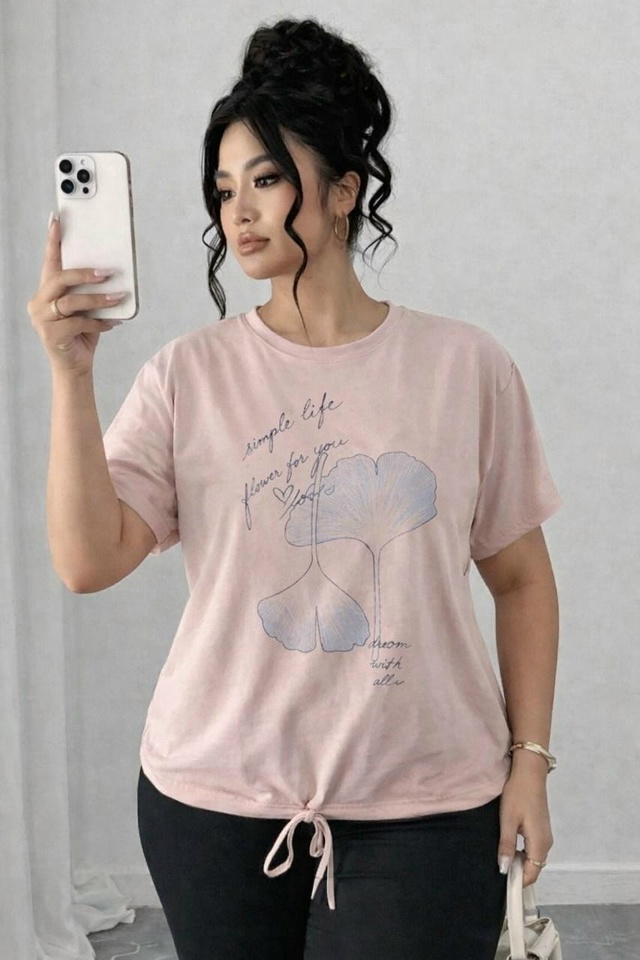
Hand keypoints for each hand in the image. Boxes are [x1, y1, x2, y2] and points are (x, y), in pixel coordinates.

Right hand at [27, 215, 122, 375]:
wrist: (74, 367)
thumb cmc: (80, 335)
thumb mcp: (85, 310)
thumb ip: (89, 293)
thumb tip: (111, 276)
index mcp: (46, 291)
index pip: (49, 262)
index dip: (52, 241)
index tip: (57, 221)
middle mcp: (39, 302)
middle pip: (60, 279)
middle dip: (84, 274)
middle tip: (107, 273)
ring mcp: (42, 319)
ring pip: (71, 301)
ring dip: (98, 299)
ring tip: (118, 298)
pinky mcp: (51, 335)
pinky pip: (79, 323)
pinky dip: (99, 322)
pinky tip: (112, 322)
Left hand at [497, 764, 553, 887]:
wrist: (530, 772)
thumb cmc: (518, 794)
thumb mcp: (508, 820)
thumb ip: (506, 846)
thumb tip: (504, 870)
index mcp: (539, 843)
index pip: (532, 874)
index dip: (518, 882)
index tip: (502, 884)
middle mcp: (546, 842)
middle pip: (534, 867)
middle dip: (518, 873)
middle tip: (498, 871)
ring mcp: (545, 835)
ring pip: (534, 858)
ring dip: (520, 862)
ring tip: (502, 859)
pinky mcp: (541, 828)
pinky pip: (534, 848)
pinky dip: (523, 853)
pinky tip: (509, 847)